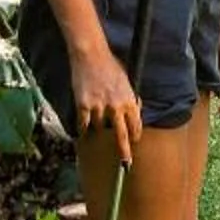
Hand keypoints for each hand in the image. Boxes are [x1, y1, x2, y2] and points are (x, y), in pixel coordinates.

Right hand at [70, 46, 142, 162]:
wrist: (91, 56)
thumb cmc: (111, 66)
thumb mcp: (127, 82)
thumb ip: (130, 99)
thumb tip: (135, 110)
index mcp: (129, 101)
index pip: (135, 125)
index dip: (134, 135)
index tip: (133, 142)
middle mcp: (116, 107)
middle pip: (121, 136)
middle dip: (124, 151)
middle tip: (126, 164)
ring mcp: (99, 108)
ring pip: (99, 128)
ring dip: (98, 128)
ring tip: (96, 120)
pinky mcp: (83, 106)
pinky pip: (84, 125)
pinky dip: (84, 128)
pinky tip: (83, 130)